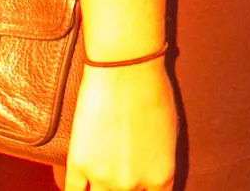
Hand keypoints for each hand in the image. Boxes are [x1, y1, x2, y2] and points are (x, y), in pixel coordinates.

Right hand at [64, 60, 175, 190]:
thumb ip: (160, 163)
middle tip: (122, 176)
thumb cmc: (155, 94)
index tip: (141, 189)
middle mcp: (133, 184)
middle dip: (126, 190)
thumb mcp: (171, 134)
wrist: (125, 71)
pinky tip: (82, 187)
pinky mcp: (78, 165)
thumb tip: (153, 177)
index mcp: (161, 175)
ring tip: (104, 178)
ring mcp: (103, 178)